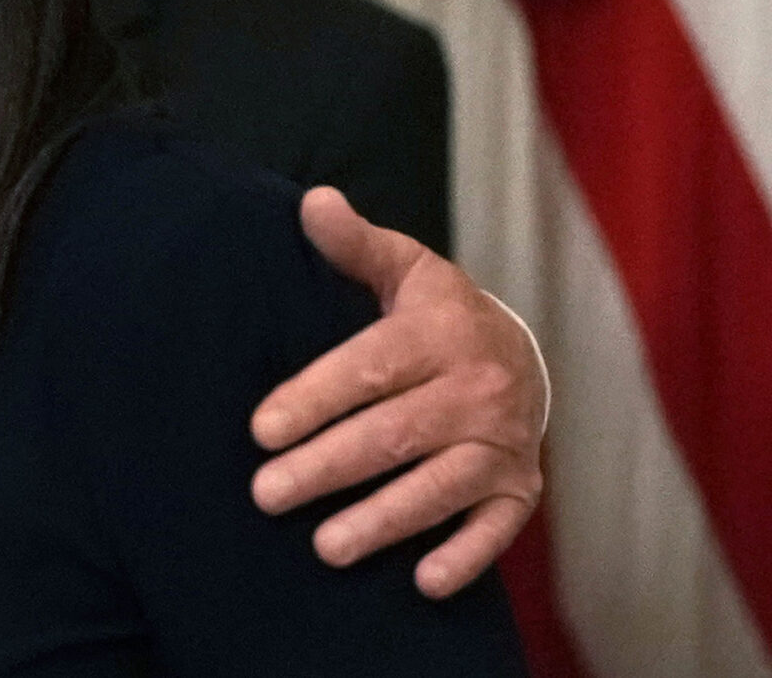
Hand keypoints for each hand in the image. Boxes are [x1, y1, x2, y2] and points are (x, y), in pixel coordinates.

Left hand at [250, 189, 545, 597]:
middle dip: (327, 467)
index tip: (261, 429)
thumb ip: (354, 245)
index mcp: (441, 334)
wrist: (523, 353)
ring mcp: (502, 444)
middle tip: (266, 494)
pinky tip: (421, 582)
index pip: (369, 369)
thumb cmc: (437, 313)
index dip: (314, 399)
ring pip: (439, 488)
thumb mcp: (404, 268)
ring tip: (323, 546)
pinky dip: (464, 557)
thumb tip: (312, 202)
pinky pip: (496, 529)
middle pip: (394, 435)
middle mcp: (477, 391)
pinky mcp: (520, 489)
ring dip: (382, 520)